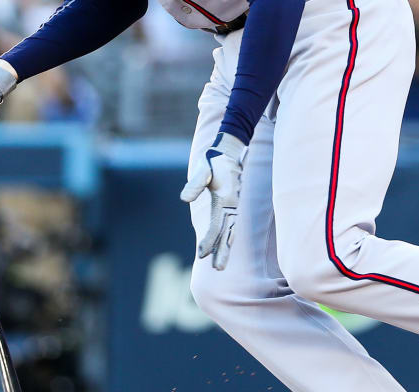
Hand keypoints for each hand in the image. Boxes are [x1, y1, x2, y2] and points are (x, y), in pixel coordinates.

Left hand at [179, 132, 247, 270]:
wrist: (231, 149)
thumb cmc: (214, 159)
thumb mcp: (202, 168)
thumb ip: (194, 184)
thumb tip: (184, 198)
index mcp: (224, 199)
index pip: (216, 225)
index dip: (208, 240)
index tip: (200, 254)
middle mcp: (232, 205)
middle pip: (226, 233)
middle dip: (221, 251)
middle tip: (217, 269)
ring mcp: (234, 206)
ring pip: (230, 232)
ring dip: (226, 248)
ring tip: (220, 266)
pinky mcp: (233, 204)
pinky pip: (231, 226)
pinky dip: (228, 238)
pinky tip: (224, 246)